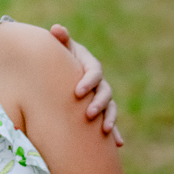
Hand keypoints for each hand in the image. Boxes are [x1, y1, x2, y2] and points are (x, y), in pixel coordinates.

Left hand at [50, 25, 122, 146]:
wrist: (63, 70)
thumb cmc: (61, 58)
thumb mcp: (61, 48)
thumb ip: (60, 39)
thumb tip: (56, 29)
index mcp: (90, 66)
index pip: (94, 72)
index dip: (88, 81)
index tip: (76, 92)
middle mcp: (99, 82)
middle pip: (104, 92)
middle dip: (98, 103)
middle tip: (88, 114)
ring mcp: (102, 97)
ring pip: (110, 108)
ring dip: (109, 119)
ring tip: (104, 130)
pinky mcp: (101, 111)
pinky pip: (110, 121)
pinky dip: (114, 133)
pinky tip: (118, 144)